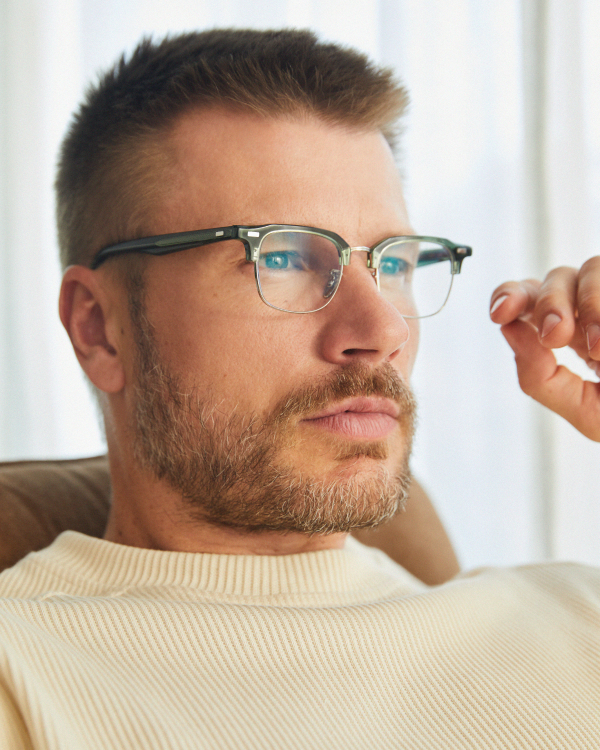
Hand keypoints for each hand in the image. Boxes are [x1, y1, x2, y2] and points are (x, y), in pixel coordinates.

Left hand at [490, 258, 599, 440]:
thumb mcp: (590, 413)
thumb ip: (542, 378)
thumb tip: (509, 330)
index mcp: (573, 333)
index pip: (530, 298)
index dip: (510, 295)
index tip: (501, 313)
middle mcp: (596, 308)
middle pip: (555, 278)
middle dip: (549, 303)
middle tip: (557, 336)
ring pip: (592, 266)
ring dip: (591, 301)